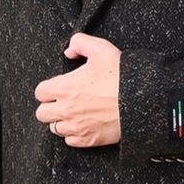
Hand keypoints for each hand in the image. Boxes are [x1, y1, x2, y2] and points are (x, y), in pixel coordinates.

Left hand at [34, 32, 121, 146]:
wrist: (143, 101)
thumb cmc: (122, 77)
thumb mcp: (101, 49)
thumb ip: (79, 43)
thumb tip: (69, 51)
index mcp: (65, 88)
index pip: (40, 92)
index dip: (48, 89)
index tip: (58, 87)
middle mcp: (66, 109)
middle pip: (42, 113)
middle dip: (50, 106)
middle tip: (63, 101)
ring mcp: (76, 127)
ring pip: (55, 128)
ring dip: (61, 121)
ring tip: (74, 113)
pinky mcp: (88, 139)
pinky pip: (69, 141)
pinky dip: (73, 134)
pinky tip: (83, 124)